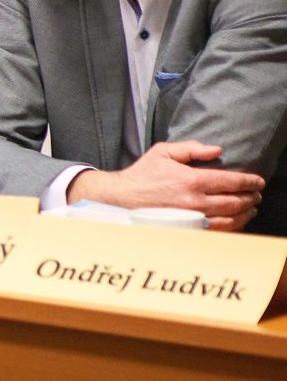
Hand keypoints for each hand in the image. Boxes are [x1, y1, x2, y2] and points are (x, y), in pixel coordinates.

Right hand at [67, 140, 265, 230]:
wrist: (122, 198)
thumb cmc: (143, 174)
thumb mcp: (163, 152)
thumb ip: (191, 148)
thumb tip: (218, 150)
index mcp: (190, 180)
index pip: (231, 182)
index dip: (250, 181)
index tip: (259, 181)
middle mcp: (194, 201)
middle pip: (236, 202)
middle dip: (251, 197)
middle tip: (257, 193)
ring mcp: (192, 219)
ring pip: (231, 219)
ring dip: (247, 213)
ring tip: (252, 207)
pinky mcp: (188, 230)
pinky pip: (219, 231)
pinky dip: (234, 226)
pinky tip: (237, 220)